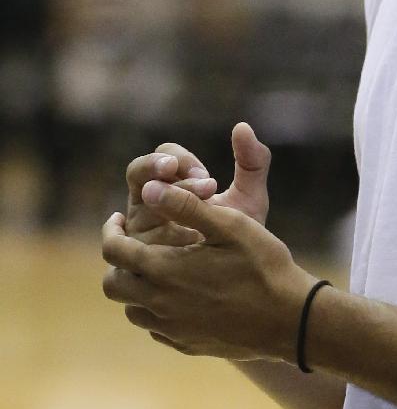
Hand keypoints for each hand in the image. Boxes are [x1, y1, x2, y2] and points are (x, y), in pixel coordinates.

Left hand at [102, 182, 315, 362]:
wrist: (288, 319)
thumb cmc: (262, 265)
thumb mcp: (228, 224)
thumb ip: (185, 205)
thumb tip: (149, 189)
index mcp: (166, 270)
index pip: (114, 251)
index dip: (110, 231)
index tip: (117, 218)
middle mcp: (160, 304)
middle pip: (113, 284)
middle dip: (117, 259)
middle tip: (132, 241)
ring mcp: (172, 329)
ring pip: (132, 308)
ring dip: (136, 285)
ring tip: (157, 265)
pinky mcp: (185, 344)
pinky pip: (155, 326)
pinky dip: (156, 307)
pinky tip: (180, 292)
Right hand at [124, 122, 270, 247]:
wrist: (239, 282)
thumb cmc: (240, 234)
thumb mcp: (249, 199)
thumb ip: (253, 162)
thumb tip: (242, 126)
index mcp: (173, 181)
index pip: (165, 154)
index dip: (181, 159)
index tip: (207, 176)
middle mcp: (148, 201)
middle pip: (138, 172)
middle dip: (160, 171)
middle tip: (196, 184)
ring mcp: (138, 230)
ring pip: (134, 208)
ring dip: (161, 207)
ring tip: (190, 219)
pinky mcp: (135, 260)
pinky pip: (132, 247)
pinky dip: (154, 245)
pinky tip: (182, 249)